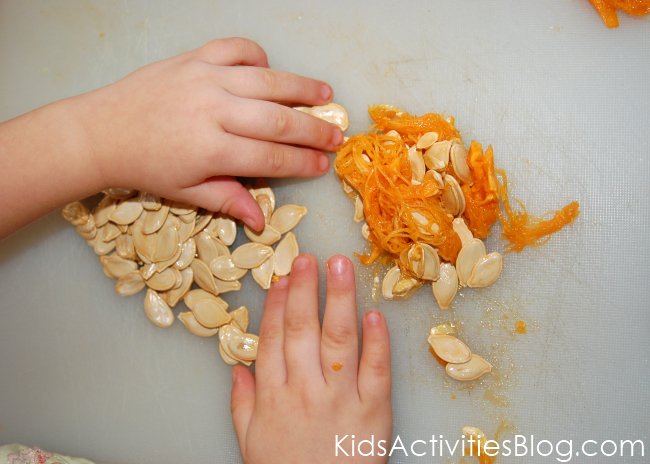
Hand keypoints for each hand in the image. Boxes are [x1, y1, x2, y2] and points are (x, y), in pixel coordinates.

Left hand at [77, 37, 342, 229]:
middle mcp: (214, 111)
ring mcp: (205, 79)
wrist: (103, 132)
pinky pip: (236, 49)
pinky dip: (258, 55)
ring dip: (301, 88)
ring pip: (267, 81)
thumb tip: (261, 221)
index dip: (302, 162)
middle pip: (278, 119)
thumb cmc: (147, 167)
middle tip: (337, 135)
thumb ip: (228, 201)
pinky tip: (271, 70)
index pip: (271, 156)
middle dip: (313, 129)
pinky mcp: (194, 59)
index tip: (323, 164)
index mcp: (212, 150)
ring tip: (326, 95)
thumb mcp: (187, 192)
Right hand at [230, 254, 391, 462]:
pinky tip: (374, 313)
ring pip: (339, 339)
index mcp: (274, 397)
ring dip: (338, 298)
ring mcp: (342, 398)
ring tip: (339, 266)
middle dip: (304, 290)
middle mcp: (305, 390)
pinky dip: (376, 339)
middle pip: (302, 330)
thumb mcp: (252, 443)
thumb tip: (237, 370)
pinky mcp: (374, 410)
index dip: (277, 305)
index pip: (273, 339)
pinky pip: (376, 369)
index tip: (281, 277)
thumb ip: (242, 405)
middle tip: (307, 257)